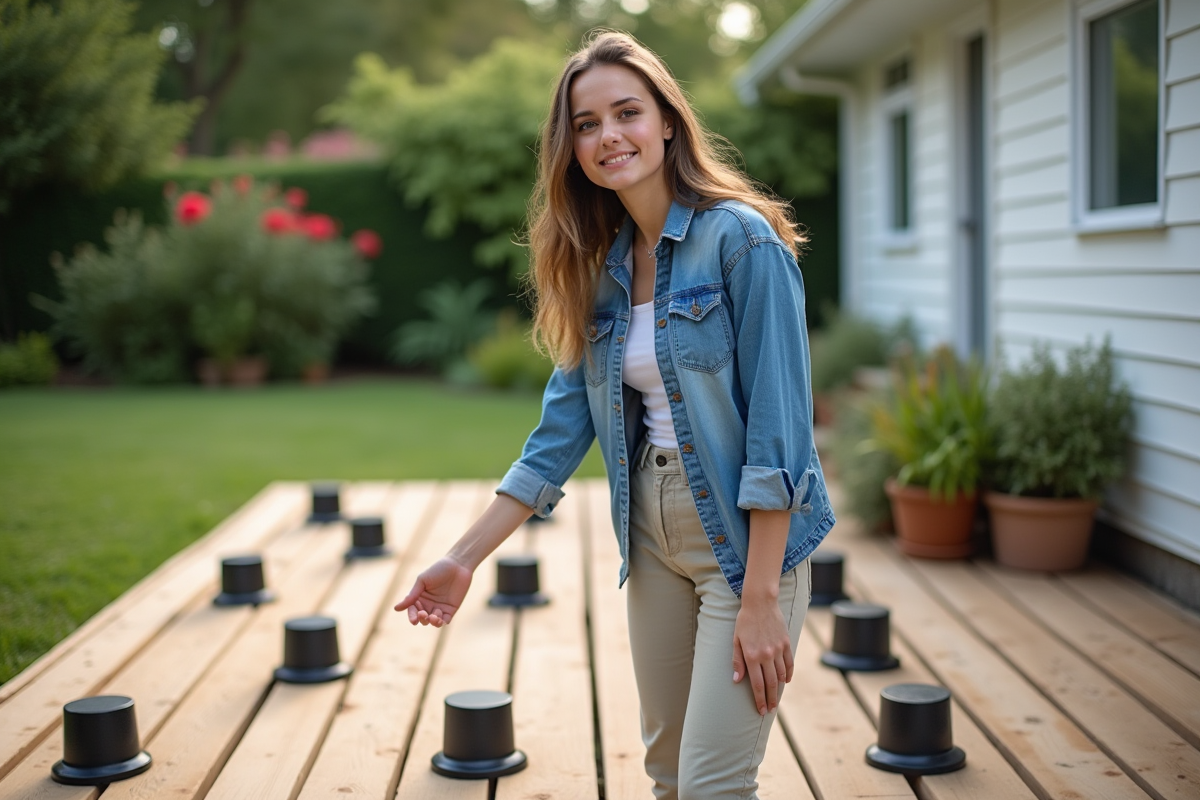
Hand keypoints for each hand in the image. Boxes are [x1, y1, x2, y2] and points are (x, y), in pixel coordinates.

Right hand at [394, 557, 472, 626]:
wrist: (458, 565)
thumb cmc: (438, 570)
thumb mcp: (422, 581)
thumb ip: (412, 595)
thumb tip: (396, 609)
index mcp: (419, 597)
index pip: (413, 610)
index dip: (412, 616)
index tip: (414, 620)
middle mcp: (428, 604)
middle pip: (422, 618)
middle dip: (422, 619)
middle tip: (423, 614)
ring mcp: (440, 608)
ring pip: (433, 621)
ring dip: (432, 622)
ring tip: (433, 618)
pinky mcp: (451, 610)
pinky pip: (445, 620)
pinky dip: (441, 623)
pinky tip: (440, 620)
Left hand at [732, 598, 793, 715]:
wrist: (760, 603)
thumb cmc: (744, 621)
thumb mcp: (736, 640)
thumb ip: (737, 660)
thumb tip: (737, 680)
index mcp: (752, 656)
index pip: (757, 684)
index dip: (759, 699)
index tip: (761, 710)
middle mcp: (766, 655)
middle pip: (770, 683)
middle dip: (770, 699)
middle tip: (770, 710)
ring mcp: (778, 649)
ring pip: (781, 675)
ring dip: (778, 689)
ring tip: (776, 698)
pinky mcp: (786, 643)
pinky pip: (789, 663)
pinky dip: (788, 674)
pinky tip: (786, 681)